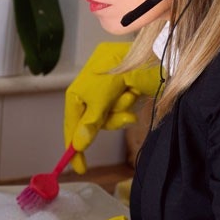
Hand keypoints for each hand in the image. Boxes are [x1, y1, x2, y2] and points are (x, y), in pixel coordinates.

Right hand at [64, 42, 160, 173]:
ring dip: (121, 111)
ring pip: (110, 120)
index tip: (80, 168)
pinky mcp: (122, 94)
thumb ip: (91, 122)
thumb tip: (77, 145)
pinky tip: (133, 91)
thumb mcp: (101, 97)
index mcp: (77, 92)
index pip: (71, 124)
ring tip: (129, 95)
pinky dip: (128, 106)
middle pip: (93, 125)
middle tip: (125, 117)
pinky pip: (121, 113)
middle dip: (109, 122)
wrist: (148, 51)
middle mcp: (90, 94)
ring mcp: (107, 95)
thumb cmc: (118, 69)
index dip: (74, 146)